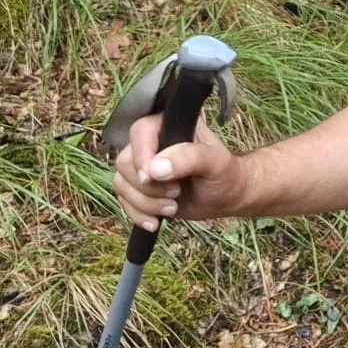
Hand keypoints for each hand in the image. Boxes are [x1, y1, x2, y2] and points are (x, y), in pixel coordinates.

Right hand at [112, 112, 250, 231]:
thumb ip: (189, 158)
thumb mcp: (215, 162)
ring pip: (121, 183)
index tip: (153, 177)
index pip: (140, 131)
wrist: (225, 197)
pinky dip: (137, 214)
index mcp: (169, 124)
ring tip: (172, 207)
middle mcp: (151, 141)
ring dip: (145, 203)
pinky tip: (155, 222)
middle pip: (125, 162)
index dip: (141, 156)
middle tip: (176, 193)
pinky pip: (123, 200)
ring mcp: (142, 166)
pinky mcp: (139, 188)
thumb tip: (154, 168)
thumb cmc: (224, 173)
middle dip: (148, 186)